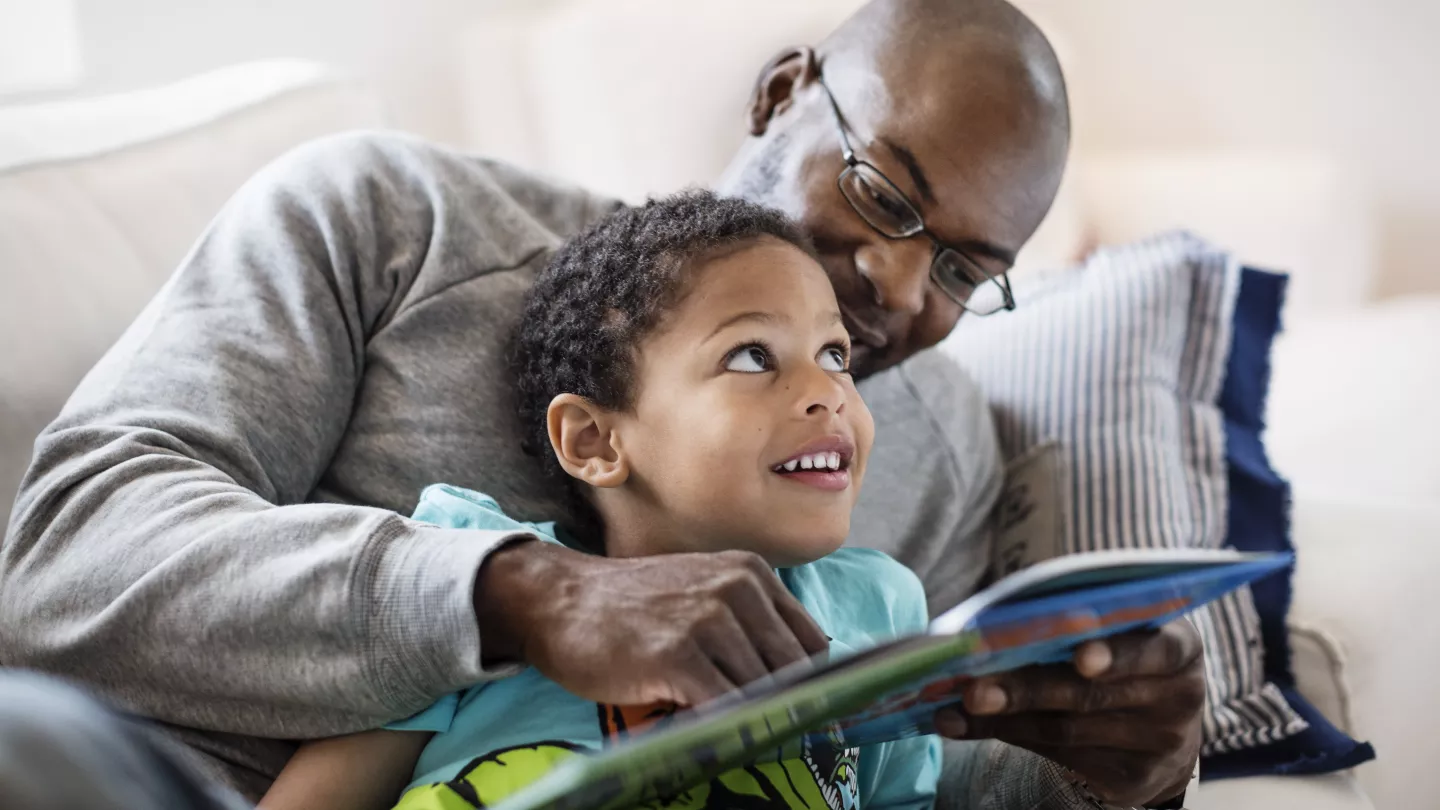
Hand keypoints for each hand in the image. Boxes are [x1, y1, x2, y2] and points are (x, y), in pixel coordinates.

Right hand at [475, 540, 829, 706]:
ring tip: (737, 738)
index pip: (811, 643)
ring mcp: (708, 620)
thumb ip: (749, 629)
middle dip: (788, 710)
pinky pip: (723, 707)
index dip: (815, 686)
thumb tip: (801, 686)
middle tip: (776, 739)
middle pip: (794, 671)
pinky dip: (725, 729)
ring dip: (754, 723)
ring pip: (762, 692)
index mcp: (751, 573)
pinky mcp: (678, 655)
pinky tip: (710, 736)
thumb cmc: (632, 610)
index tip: (809, 716)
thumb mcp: (702, 596)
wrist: (558, 600)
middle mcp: (737, 589)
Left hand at [934, 619, 1204, 805]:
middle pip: (1091, 695)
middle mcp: (1179, 698)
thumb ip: (1074, 620)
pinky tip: (963, 724)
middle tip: (973, 687)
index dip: (1116, 654)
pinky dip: (1004, 734)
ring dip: (1002, 717)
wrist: (1163, 728)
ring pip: (1066, 729)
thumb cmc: (1123, 654)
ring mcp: (1158, 745)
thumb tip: (992, 620)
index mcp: (1181, 646)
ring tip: (953, 705)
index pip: (1155, 650)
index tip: (1080, 658)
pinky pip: (1057, 755)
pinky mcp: (1131, 780)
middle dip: (1026, 688)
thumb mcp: (1119, 629)